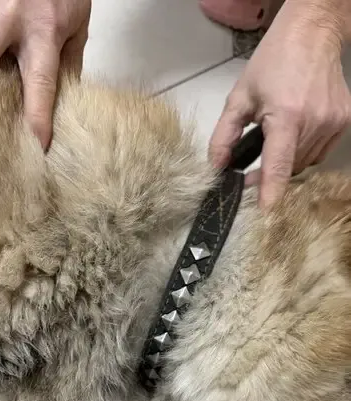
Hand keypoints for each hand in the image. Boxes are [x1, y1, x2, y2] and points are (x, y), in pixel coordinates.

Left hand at [209, 0, 350, 208]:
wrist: (313, 34)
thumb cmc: (273, 62)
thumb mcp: (239, 97)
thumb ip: (224, 136)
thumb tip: (216, 168)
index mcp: (287, 115)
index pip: (279, 164)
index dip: (271, 191)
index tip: (265, 212)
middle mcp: (315, 122)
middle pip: (289, 168)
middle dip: (269, 175)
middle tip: (250, 172)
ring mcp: (333, 123)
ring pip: (305, 163)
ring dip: (286, 162)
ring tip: (273, 141)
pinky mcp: (343, 122)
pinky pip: (319, 152)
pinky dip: (303, 152)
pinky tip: (293, 135)